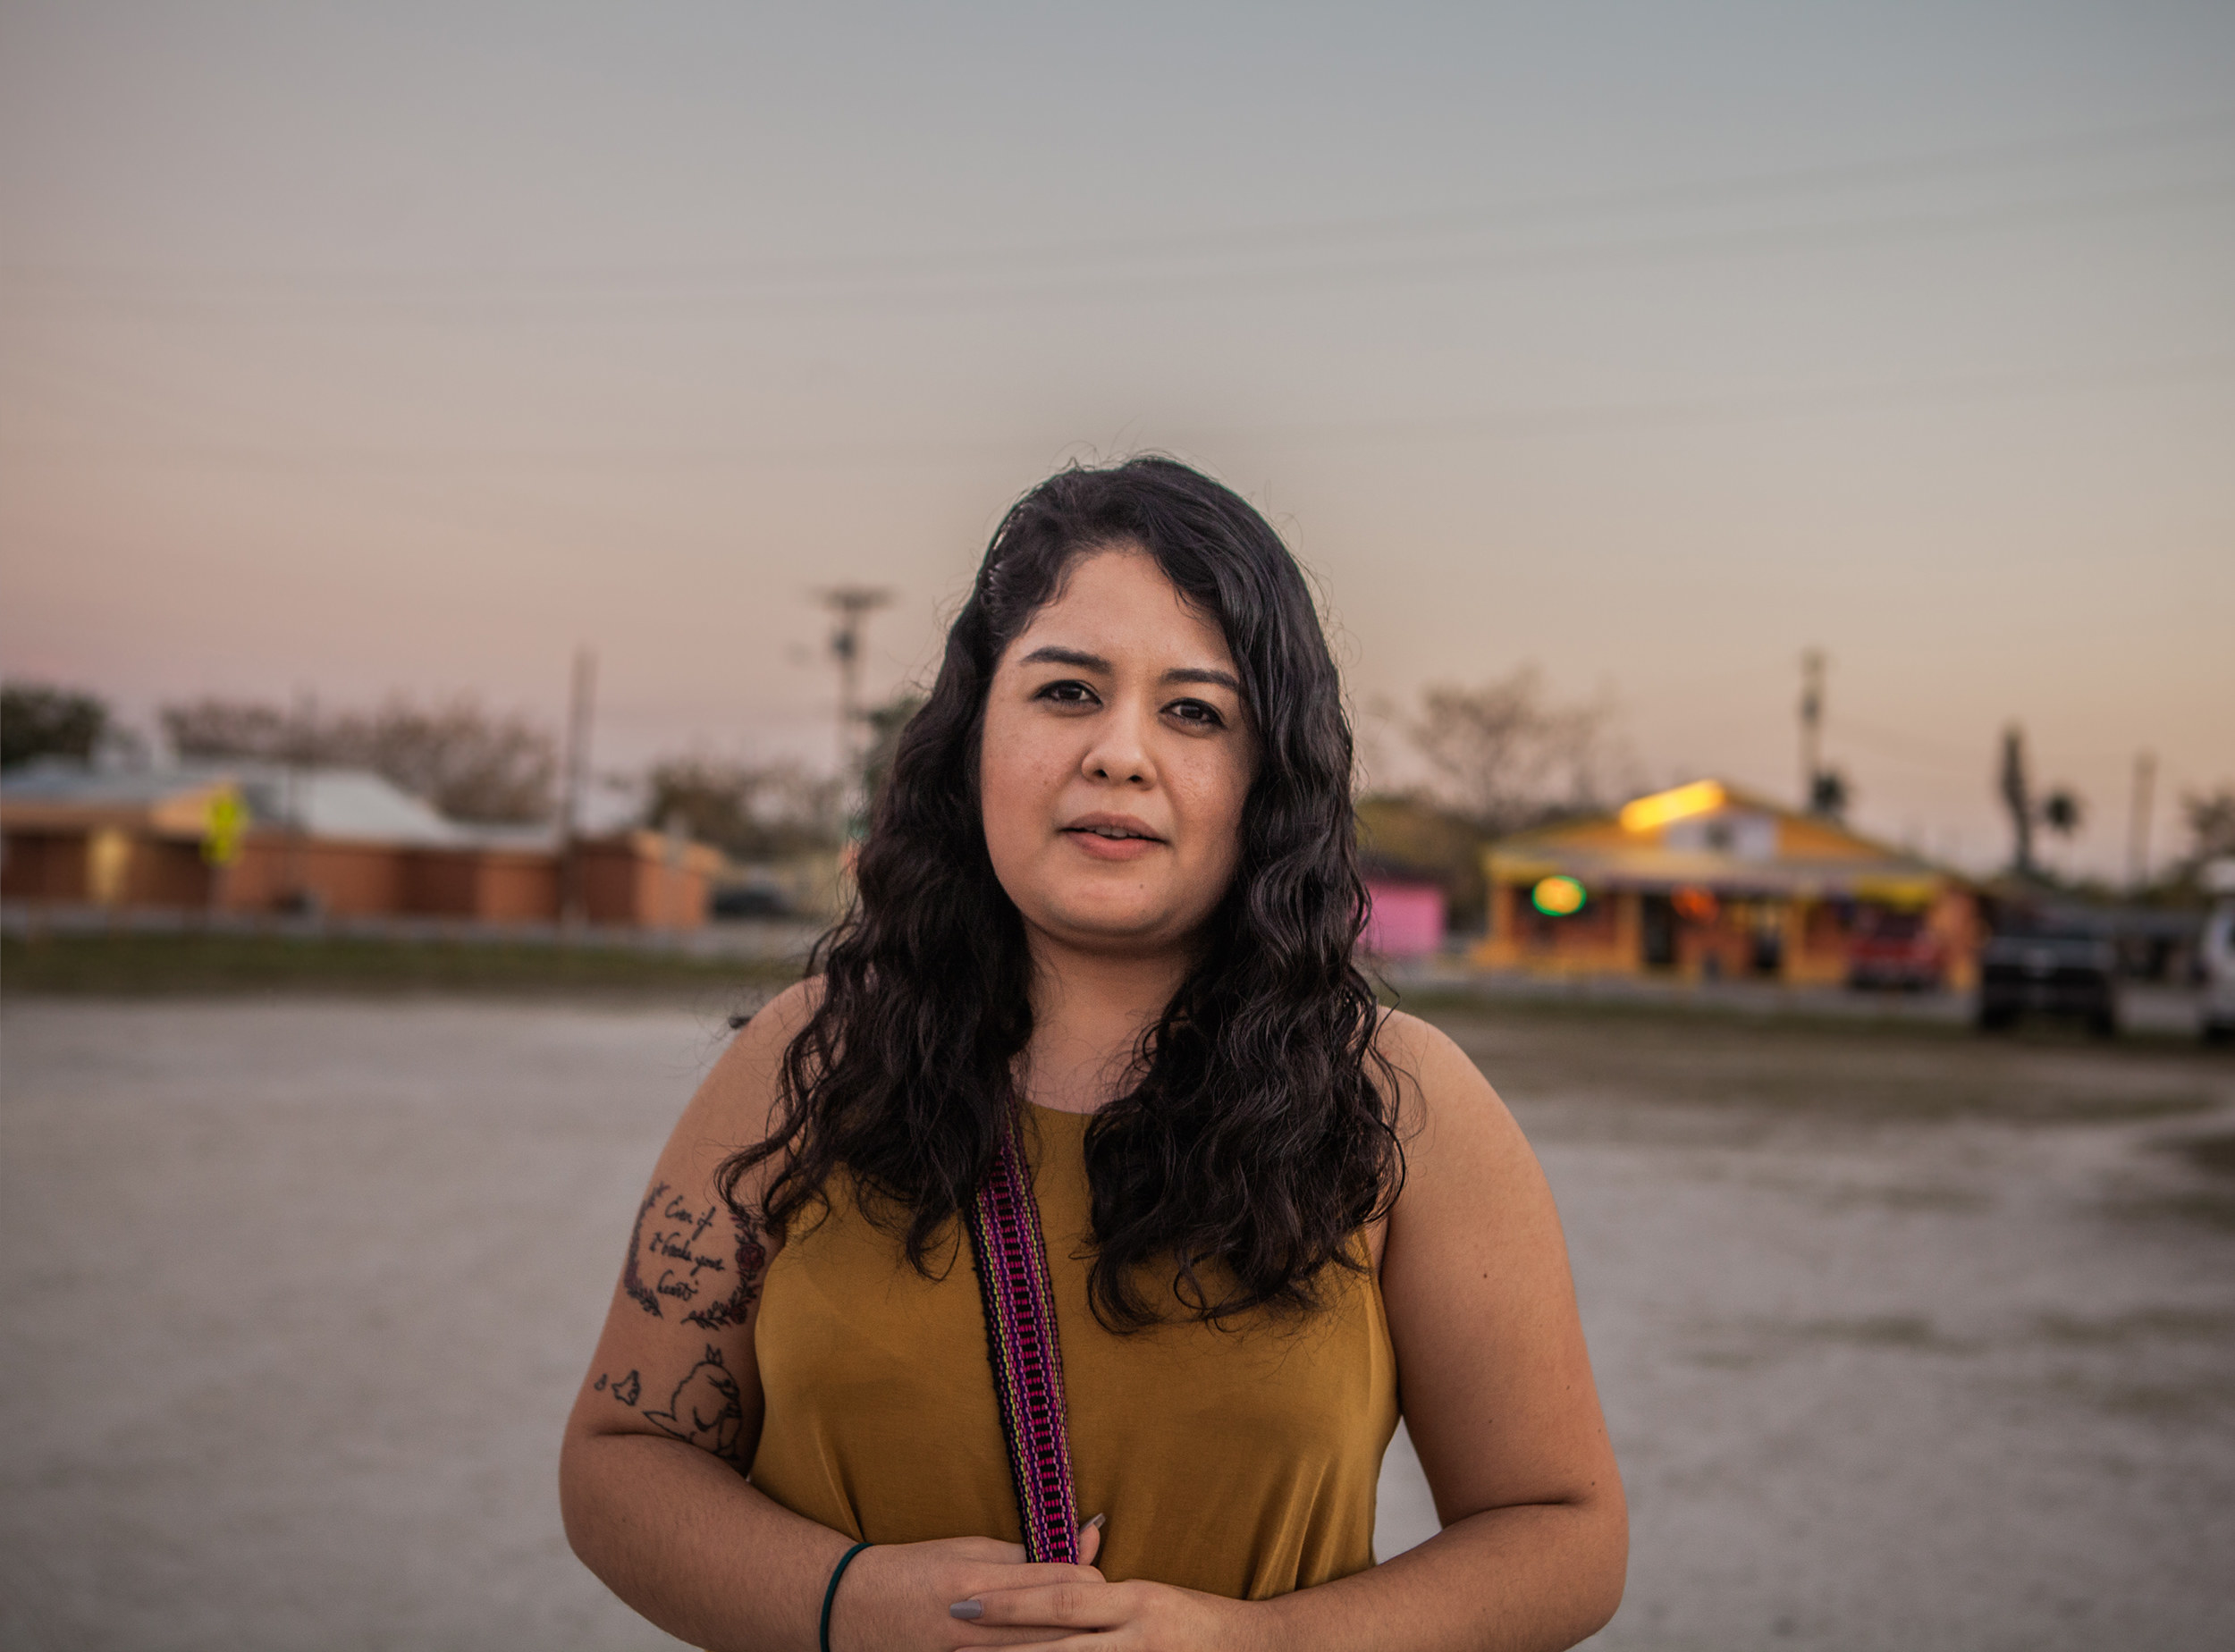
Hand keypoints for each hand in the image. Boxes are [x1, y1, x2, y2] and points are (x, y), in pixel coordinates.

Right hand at [833, 1522, 1105, 1650]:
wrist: (846, 1608)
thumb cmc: (914, 1570)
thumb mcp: (967, 1549)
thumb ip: (1027, 1552)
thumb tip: (1086, 1540)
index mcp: (976, 1577)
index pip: (1060, 1582)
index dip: (1091, 1581)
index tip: (1100, 1582)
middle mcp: (971, 1620)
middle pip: (1058, 1627)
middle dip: (1089, 1621)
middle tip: (1108, 1620)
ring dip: (1067, 1644)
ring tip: (1088, 1639)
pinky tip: (1045, 1651)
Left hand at [952, 1562, 1268, 1651]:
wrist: (1255, 1651)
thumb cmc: (1194, 1620)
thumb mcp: (1148, 1595)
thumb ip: (1099, 1592)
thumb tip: (1050, 1574)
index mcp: (1135, 1602)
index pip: (1059, 1602)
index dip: (1008, 1603)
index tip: (963, 1601)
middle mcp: (1136, 1639)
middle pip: (1055, 1647)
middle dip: (999, 1648)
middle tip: (950, 1640)